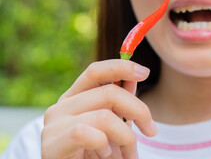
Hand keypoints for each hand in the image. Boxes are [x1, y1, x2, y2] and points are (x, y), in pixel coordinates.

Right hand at [41, 59, 156, 158]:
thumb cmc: (95, 154)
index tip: (145, 72)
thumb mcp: (113, 125)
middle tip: (152, 131)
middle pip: (109, 92)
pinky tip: (104, 154)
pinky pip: (87, 134)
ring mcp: (54, 125)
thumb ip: (121, 102)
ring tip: (129, 154)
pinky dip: (104, 146)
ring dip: (126, 138)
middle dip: (139, 111)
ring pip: (105, 117)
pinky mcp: (52, 145)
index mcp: (74, 98)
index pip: (95, 71)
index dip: (121, 67)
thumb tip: (136, 75)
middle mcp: (61, 106)